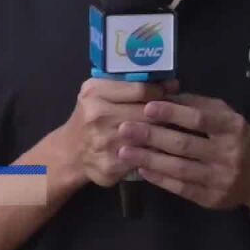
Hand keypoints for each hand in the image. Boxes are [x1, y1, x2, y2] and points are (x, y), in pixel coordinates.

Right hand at [62, 78, 177, 187]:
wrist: (70, 152)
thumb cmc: (90, 116)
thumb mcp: (98, 91)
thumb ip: (128, 84)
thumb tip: (171, 83)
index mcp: (96, 93)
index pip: (141, 90)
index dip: (161, 91)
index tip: (171, 92)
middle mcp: (98, 117)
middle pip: (147, 114)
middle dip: (167, 114)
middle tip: (178, 112)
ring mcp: (105, 143)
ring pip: (149, 138)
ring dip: (165, 135)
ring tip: (174, 130)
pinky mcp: (111, 166)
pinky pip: (144, 159)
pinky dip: (156, 155)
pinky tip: (162, 151)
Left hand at [115, 93, 249, 214]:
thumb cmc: (240, 139)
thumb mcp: (227, 117)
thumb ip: (198, 105)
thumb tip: (164, 94)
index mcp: (233, 128)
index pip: (199, 119)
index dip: (172, 112)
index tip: (147, 107)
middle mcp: (229, 154)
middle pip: (185, 144)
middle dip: (151, 136)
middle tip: (124, 128)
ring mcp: (221, 179)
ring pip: (179, 169)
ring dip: (149, 159)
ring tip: (124, 151)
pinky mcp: (212, 199)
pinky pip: (181, 188)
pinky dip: (159, 179)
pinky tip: (142, 170)